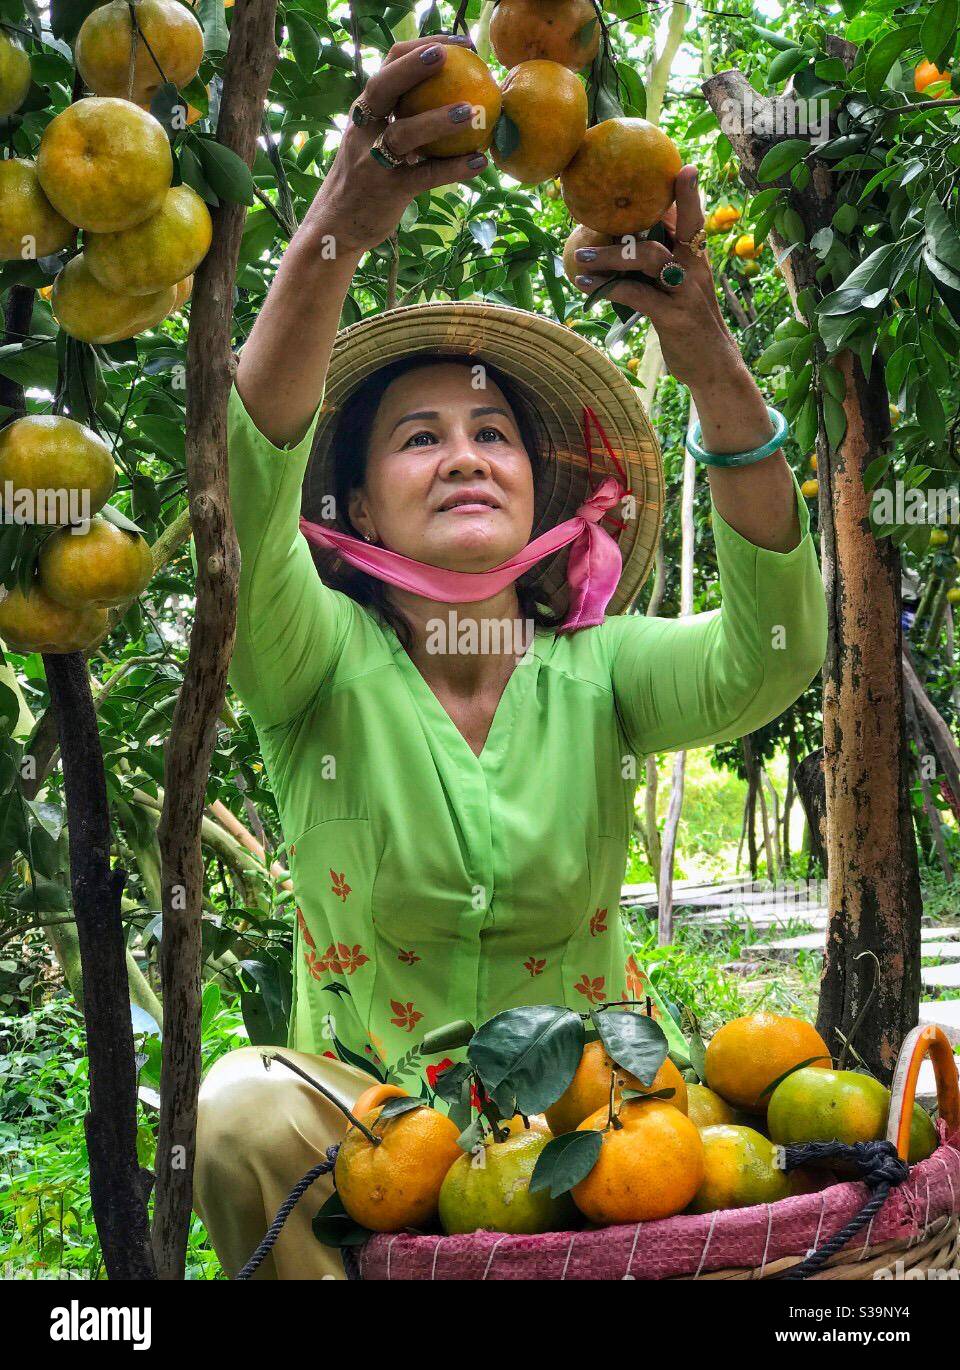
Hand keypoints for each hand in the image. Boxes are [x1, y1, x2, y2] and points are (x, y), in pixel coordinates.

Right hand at [307, 36, 488, 254]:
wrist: (336, 225)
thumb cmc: (365, 178)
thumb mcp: (373, 140)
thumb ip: (399, 118)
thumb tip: (448, 97)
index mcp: (364, 111)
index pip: (387, 65)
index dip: (419, 49)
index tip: (454, 44)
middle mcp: (364, 129)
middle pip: (384, 86)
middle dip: (414, 66)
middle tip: (449, 55)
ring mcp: (373, 160)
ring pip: (404, 133)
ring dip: (438, 120)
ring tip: (472, 112)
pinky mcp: (388, 191)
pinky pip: (424, 177)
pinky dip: (452, 169)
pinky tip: (478, 163)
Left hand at [571, 166, 745, 392]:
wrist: (713, 365)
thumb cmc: (690, 323)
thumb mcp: (681, 290)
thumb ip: (662, 269)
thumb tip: (626, 250)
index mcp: (697, 259)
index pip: (695, 219)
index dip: (689, 194)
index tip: (684, 168)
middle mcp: (695, 270)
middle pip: (675, 229)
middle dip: (638, 219)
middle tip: (596, 217)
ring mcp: (686, 293)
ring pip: (649, 259)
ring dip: (612, 256)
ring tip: (581, 258)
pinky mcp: (674, 318)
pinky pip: (638, 296)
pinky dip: (611, 289)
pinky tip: (589, 288)